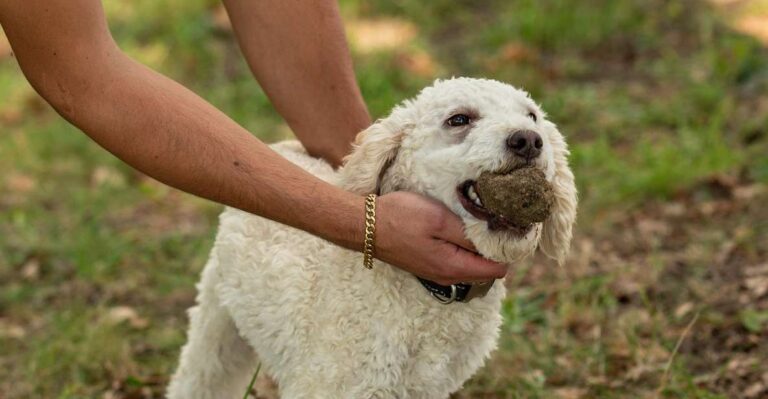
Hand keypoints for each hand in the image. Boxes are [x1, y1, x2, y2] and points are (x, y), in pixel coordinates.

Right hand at [373, 191, 508, 284]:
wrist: (366, 226)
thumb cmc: (401, 218)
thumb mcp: (440, 219)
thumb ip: (469, 233)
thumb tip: (496, 240)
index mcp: (454, 267)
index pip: (498, 269)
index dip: (506, 249)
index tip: (506, 227)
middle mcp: (449, 277)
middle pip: (486, 268)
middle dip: (493, 247)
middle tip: (492, 219)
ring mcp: (438, 273)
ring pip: (471, 264)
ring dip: (477, 246)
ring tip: (475, 220)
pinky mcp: (429, 265)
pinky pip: (457, 260)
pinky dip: (463, 247)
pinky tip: (457, 228)